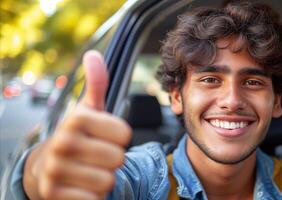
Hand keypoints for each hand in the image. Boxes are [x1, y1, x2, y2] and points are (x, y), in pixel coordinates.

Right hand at [29, 50, 131, 199]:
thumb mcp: (88, 109)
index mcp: (76, 119)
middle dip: (112, 159)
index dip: (120, 138)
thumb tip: (93, 55)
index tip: (105, 136)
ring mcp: (56, 170)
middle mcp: (62, 143)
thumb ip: (97, 84)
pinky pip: (95, 199)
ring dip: (104, 178)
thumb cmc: (78, 135)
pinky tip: (82, 186)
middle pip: (118, 158)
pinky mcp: (54, 194)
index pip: (125, 134)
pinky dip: (94, 195)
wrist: (47, 165)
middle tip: (97, 155)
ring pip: (108, 181)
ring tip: (90, 170)